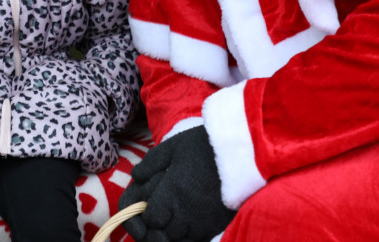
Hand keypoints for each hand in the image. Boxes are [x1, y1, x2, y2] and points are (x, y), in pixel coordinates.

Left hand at [120, 126, 234, 241]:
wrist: (241, 149)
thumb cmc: (204, 145)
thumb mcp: (173, 147)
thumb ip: (151, 163)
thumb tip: (136, 176)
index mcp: (172, 192)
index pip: (151, 218)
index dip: (149, 212)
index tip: (154, 203)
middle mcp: (186, 211)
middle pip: (165, 232)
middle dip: (162, 224)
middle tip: (167, 209)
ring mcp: (204, 221)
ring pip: (183, 238)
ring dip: (178, 230)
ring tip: (182, 213)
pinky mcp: (219, 224)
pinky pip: (201, 238)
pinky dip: (195, 233)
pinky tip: (196, 218)